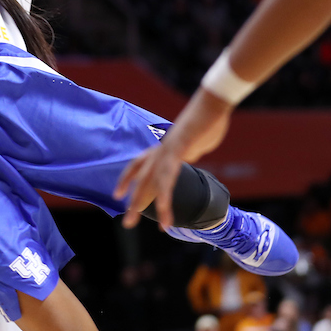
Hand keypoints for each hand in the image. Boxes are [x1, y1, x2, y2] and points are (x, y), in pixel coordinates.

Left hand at [114, 87, 232, 228]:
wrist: (212, 105)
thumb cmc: (206, 122)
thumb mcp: (194, 143)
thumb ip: (187, 152)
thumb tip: (187, 156)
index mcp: (162, 148)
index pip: (138, 165)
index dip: (127, 179)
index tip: (118, 194)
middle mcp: (159, 150)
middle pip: (140, 179)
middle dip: (134, 202)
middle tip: (127, 224)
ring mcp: (166, 151)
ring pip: (150, 183)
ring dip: (142, 206)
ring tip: (136, 224)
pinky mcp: (177, 153)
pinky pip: (167, 181)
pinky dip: (164, 199)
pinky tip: (164, 215)